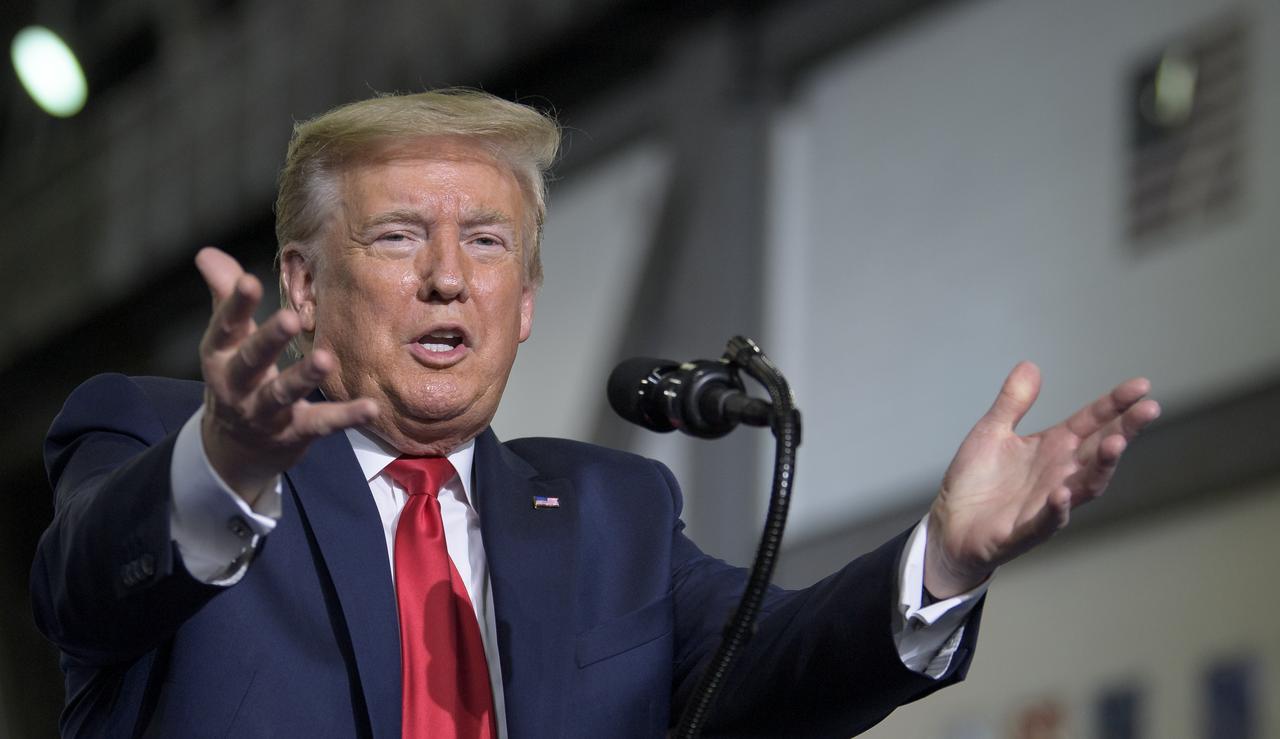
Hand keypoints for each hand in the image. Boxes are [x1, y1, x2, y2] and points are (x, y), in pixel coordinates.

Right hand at [195, 247, 377, 502]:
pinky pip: (322, 424)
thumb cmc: (237, 378)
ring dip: (303, 377)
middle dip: (269, 340)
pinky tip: (370, 406)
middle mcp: (238, 386)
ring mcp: (265, 413)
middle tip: (290, 318)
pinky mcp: (295, 433)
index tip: (248, 280)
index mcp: (221, 357)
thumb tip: (206, 252)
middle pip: (252, 361)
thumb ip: (223, 296)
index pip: (225, 327)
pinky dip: (346, 417)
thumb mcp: (227, 342)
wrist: (235, 450)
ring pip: (283, 394)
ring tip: (325, 359)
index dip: (235, 304)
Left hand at [924, 362, 1159, 597]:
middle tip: (1149, 409)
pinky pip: (1046, 521)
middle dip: (1125, 430)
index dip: (1115, 404)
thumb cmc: (977, 480)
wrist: (949, 524)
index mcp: (1053, 448)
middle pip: (1099, 450)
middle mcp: (1059, 474)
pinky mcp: (1024, 531)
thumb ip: (1013, 402)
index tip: (1142, 385)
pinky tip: (1062, 493)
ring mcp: (1047, 503)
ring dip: (1101, 467)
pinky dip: (1057, 508)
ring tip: (1115, 443)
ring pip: (1085, 486)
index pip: (1092, 422)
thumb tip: (1031, 365)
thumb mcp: (991, 432)